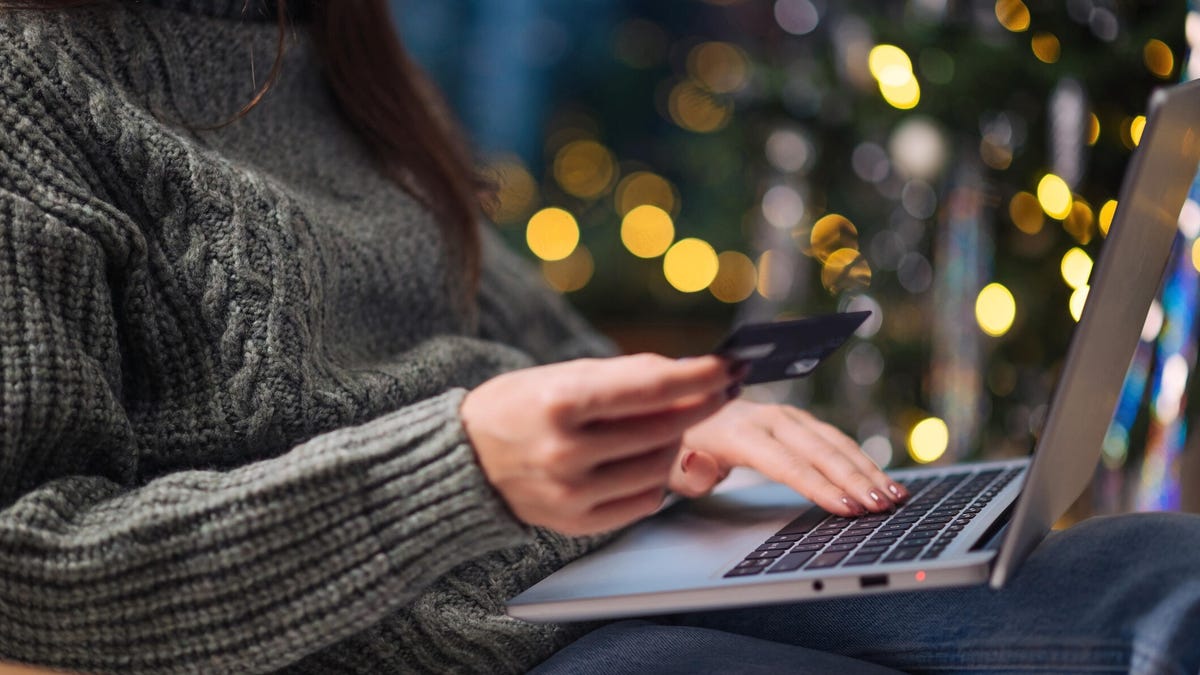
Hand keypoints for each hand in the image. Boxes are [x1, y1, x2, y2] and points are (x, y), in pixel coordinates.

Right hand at [461, 354, 736, 535]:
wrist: (465, 459)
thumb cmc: (519, 406)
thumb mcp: (562, 375)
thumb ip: (624, 376)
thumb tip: (689, 373)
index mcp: (560, 401)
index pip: (652, 388)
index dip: (701, 376)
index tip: (730, 365)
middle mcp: (565, 451)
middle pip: (665, 427)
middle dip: (702, 405)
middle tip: (718, 388)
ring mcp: (571, 492)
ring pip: (661, 465)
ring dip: (676, 440)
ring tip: (666, 422)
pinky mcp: (577, 522)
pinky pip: (645, 502)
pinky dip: (655, 477)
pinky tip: (642, 458)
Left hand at [668, 399, 907, 515]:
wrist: (680, 408)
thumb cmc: (675, 445)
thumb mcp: (667, 464)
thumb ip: (686, 473)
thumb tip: (704, 469)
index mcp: (737, 432)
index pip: (786, 463)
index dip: (819, 487)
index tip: (848, 509)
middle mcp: (767, 418)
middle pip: (818, 450)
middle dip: (855, 479)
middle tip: (885, 506)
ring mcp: (784, 416)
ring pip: (832, 441)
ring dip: (866, 468)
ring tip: (896, 497)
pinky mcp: (795, 420)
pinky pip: (832, 439)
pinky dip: (859, 459)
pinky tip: (880, 480)